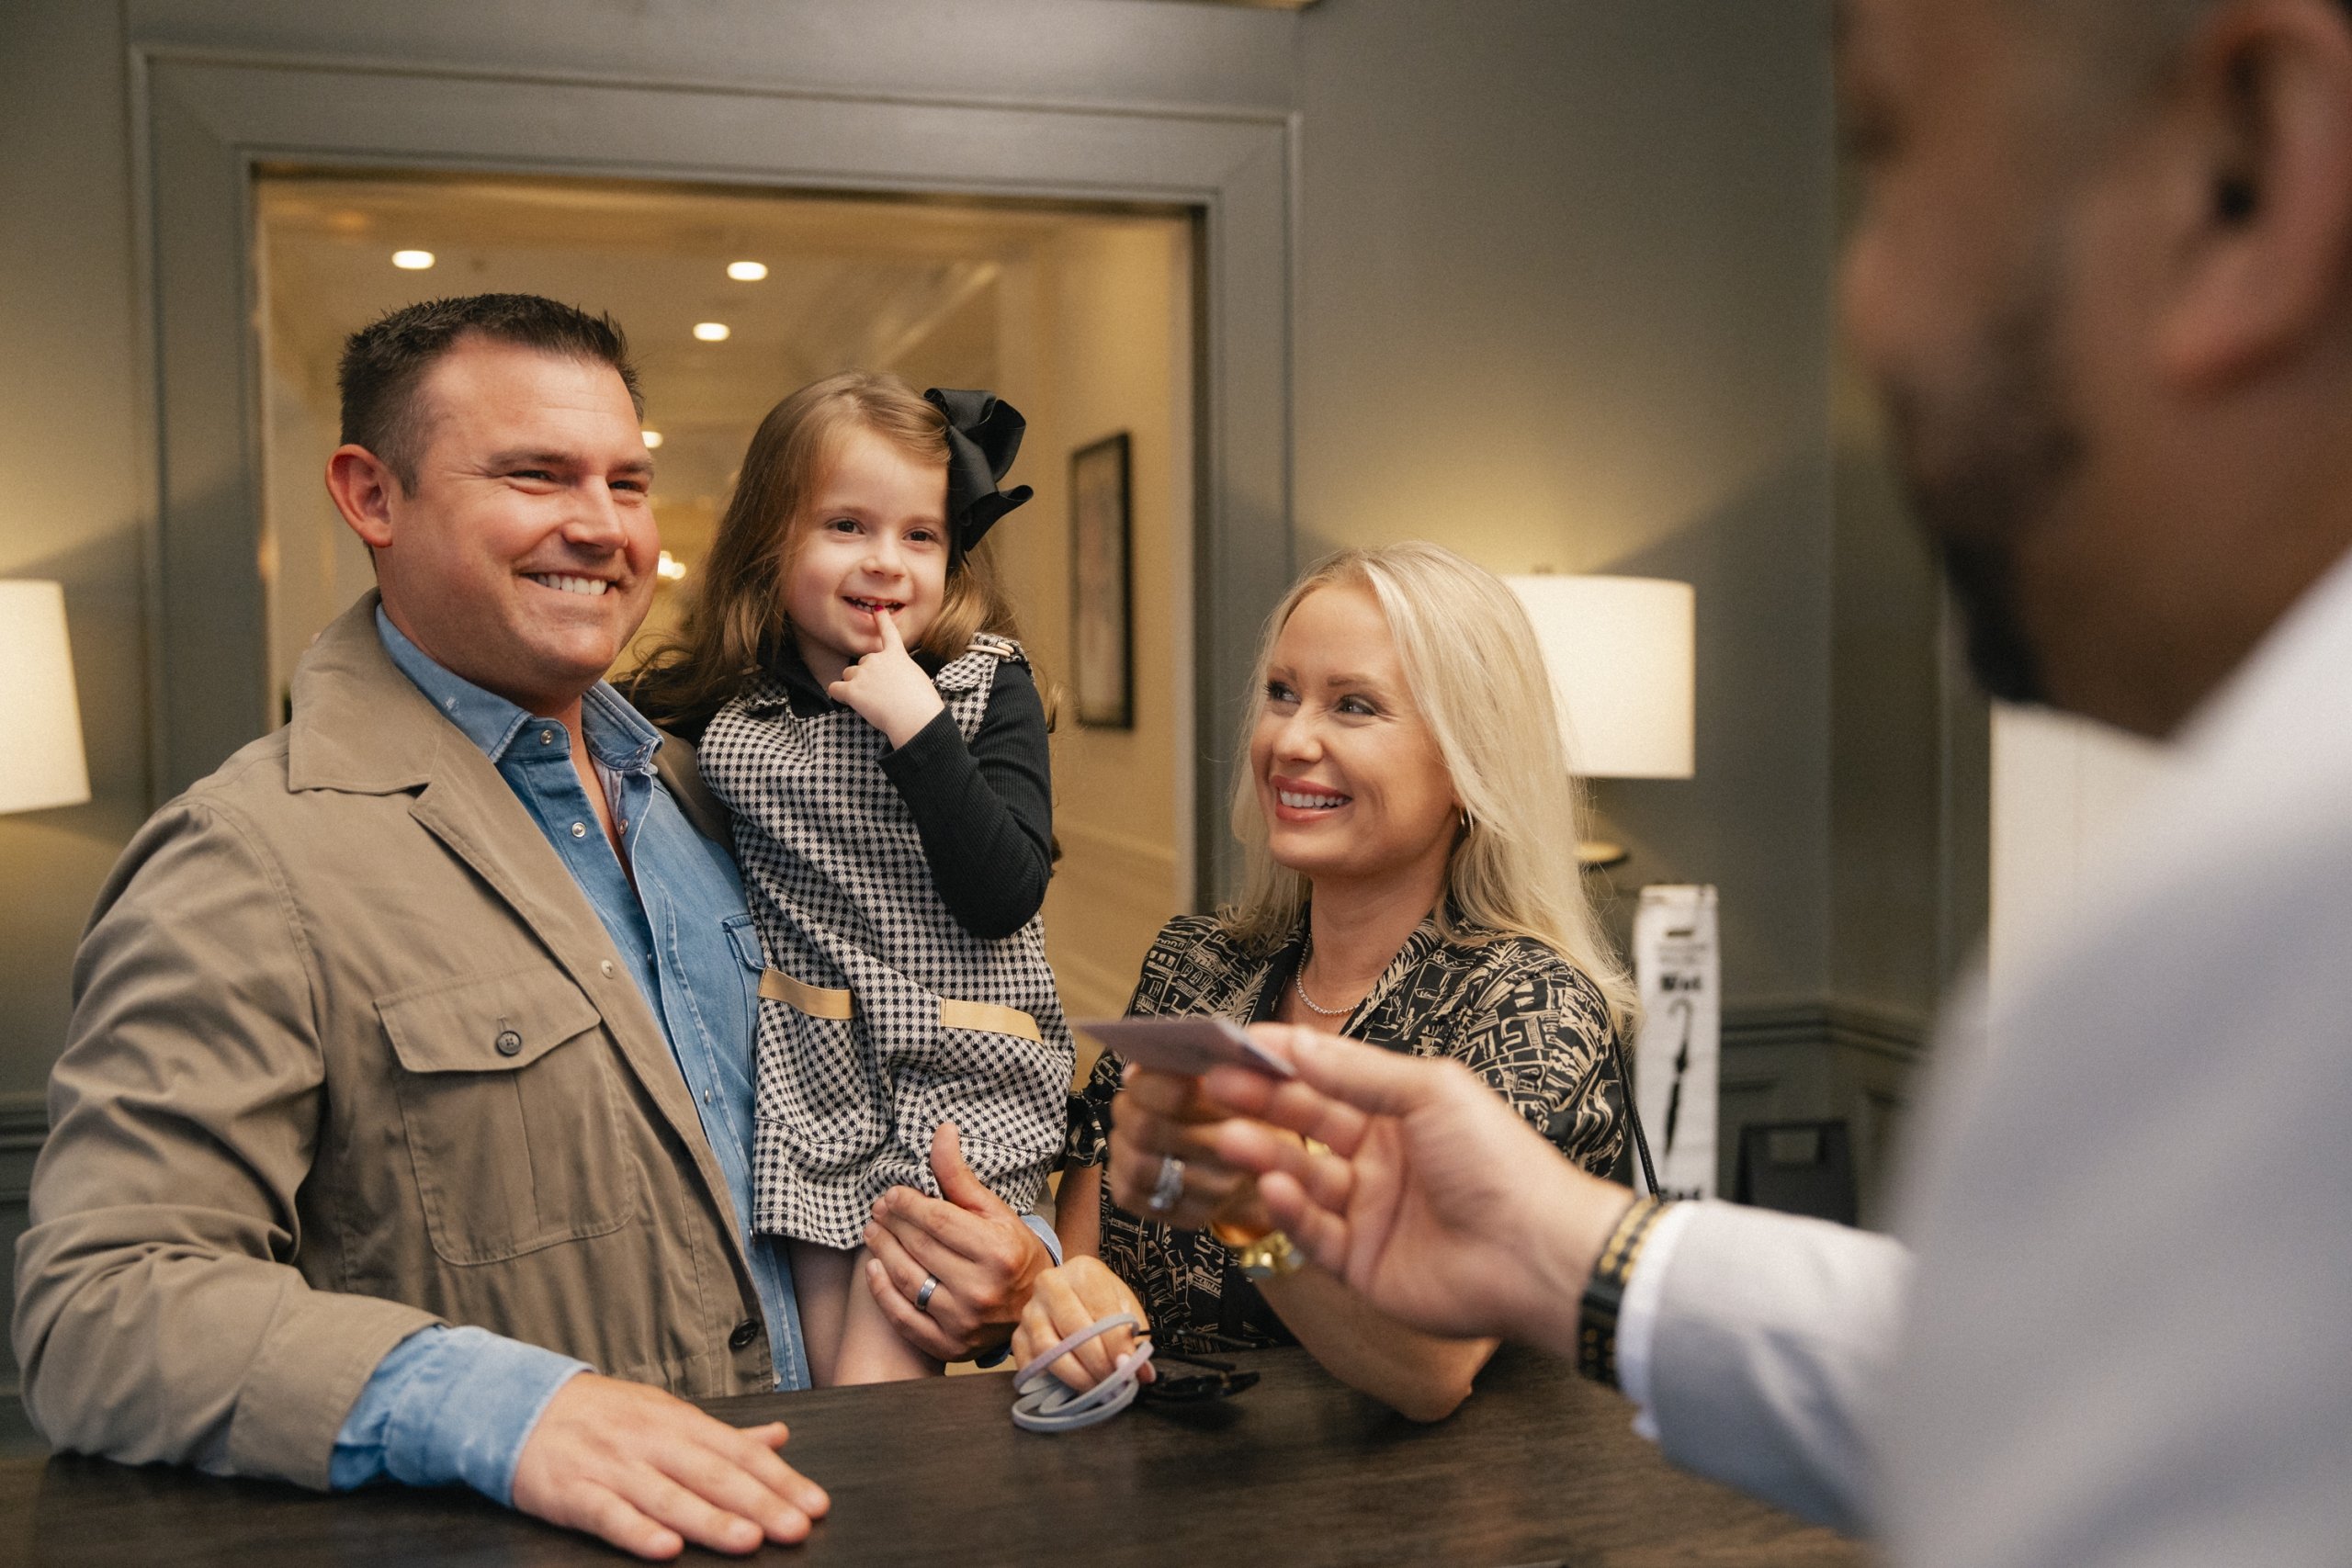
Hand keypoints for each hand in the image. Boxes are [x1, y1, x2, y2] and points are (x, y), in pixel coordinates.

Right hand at [509, 1372, 829, 1560]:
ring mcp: (613, 1467)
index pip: (739, 1451)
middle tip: (797, 1527)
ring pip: (669, 1497)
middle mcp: (651, 1441)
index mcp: (679, 1421)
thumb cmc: (605, 1416)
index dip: (780, 1479)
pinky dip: (639, 1532)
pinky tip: (667, 1550)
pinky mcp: (574, 1493)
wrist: (522, 1407)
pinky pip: (610, 1515)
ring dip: (710, 1521)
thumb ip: (723, 1434)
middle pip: (713, 1474)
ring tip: (749, 1540)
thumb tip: (779, 1438)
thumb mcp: (666, 1414)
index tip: (814, 1504)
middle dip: (759, 1502)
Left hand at [826, 607, 944, 747]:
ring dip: (853, 685)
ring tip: (870, 701)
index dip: (882, 620)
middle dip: (866, 675)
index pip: (888, 632)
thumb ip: (900, 671)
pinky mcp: (853, 690)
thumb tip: (891, 679)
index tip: (877, 611)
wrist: (916, 718)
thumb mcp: (917, 677)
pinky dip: (838, 695)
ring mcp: (863, 673)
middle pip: (862, 662)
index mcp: (896, 655)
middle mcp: (877, 659)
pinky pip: (835, 689)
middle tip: (880, 694)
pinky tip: (847, 702)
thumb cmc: (922, 704)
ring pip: (848, 675)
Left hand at [862, 1121, 1052, 1359]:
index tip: (892, 1194)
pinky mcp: (949, 1346)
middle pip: (919, 1247)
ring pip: (907, 1280)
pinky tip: (875, 1269)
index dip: (908, 1204)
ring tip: (873, 1232)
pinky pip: (904, 1317)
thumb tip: (942, 1132)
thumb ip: (960, 1177)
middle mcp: (981, 1290)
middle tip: (878, 1210)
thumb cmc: (1013, 1254)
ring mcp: (963, 1322)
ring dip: (881, 1251)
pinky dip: (883, 1292)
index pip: (937, 1221)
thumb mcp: (995, 1212)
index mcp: (998, 1252)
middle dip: (891, 1224)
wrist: (1034, 1309)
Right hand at [1011, 1256, 1154, 1392]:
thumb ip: (1135, 1336)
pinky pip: (1030, 1365)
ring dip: (1076, 1376)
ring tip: (1096, 1388)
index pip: (1101, 1311)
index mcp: (1083, 1271)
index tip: (1128, 1368)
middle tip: (1114, 1383)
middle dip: (1097, 1364)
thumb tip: (1142, 1372)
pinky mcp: (1017, 1336)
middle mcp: (1050, 1285)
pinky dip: (1051, 1382)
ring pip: (1048, 1351)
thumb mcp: (1123, 1305)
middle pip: (1074, 1331)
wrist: (1067, 1290)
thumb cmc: (1099, 1298)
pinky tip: (1070, 1388)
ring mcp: (1030, 1311)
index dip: (1116, 1344)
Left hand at [1107, 1065, 1272, 1233]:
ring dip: (1121, 1139)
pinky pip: (1130, 1195)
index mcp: (1245, 1115)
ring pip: (1136, 1166)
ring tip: (1130, 1124)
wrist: (1266, 1166)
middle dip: (1127, 1108)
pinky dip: (1120, 1169)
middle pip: (1147, 1131)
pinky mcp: (1187, 1218)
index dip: (1146, 1082)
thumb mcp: (1232, 1077)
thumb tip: (1136, 1073)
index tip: (1138, 1075)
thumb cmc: (1237, 1110)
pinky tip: (1134, 1152)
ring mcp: (1210, 1196)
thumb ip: (1190, 1066)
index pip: (1176, 1097)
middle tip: (1129, 1097)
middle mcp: (1232, 1163)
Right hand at [1201, 1024, 1633, 1356]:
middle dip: (1259, 1103)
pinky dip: (1289, 1210)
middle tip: (1212, 1086)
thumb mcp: (1428, 1092)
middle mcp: (1380, 1158)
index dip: (1279, 1061)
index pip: (1326, 1077)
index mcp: (1400, 1111)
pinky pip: (1312, 1232)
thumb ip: (1355, 1071)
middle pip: (1304, 1124)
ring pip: (1300, 1176)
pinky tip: (1273, 1187)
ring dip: (1263, 1154)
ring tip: (1231, 1137)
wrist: (1536, 1252)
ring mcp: (1369, 1210)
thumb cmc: (1498, 1162)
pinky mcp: (1361, 1262)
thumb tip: (1293, 1041)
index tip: (1230, 1044)